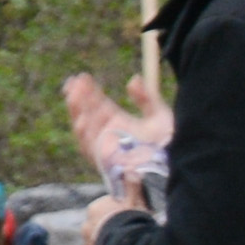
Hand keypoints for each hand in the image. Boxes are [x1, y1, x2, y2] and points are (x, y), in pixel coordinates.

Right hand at [59, 66, 166, 190]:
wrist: (171, 166)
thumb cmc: (169, 145)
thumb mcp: (159, 115)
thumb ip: (146, 98)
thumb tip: (133, 79)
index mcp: (119, 123)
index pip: (99, 105)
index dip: (90, 91)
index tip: (82, 77)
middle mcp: (108, 134)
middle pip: (87, 114)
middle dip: (78, 98)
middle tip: (73, 82)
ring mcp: (104, 147)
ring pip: (84, 127)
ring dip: (77, 111)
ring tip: (73, 94)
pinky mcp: (104, 159)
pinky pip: (89, 146)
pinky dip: (84, 133)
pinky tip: (81, 118)